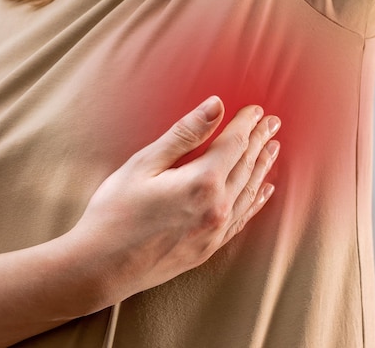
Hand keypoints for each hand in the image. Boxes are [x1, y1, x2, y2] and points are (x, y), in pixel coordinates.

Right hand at [68, 96, 279, 301]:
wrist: (102, 267)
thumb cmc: (115, 213)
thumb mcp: (144, 165)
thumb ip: (183, 135)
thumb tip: (215, 107)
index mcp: (201, 182)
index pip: (234, 144)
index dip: (246, 124)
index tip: (256, 109)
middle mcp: (217, 208)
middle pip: (246, 166)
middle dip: (260, 141)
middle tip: (273, 124)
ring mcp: (215, 231)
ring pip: (249, 191)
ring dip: (263, 167)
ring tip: (273, 149)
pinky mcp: (209, 248)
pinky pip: (242, 218)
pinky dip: (256, 200)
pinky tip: (263, 191)